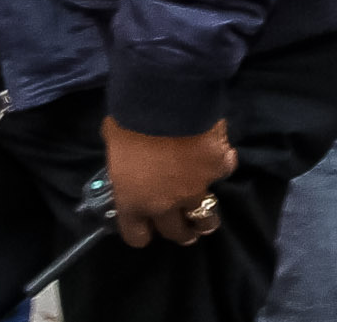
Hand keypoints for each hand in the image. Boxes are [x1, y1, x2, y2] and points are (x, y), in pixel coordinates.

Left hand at [103, 118, 234, 245]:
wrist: (164, 100)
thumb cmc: (127, 120)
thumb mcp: (113, 142)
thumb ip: (123, 158)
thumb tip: (127, 152)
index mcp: (133, 200)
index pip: (136, 235)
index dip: (141, 232)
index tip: (146, 227)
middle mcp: (165, 204)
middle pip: (176, 233)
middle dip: (180, 232)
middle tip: (183, 228)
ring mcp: (194, 190)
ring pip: (205, 219)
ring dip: (205, 218)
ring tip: (207, 217)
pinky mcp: (217, 170)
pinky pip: (223, 172)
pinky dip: (222, 165)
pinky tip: (222, 158)